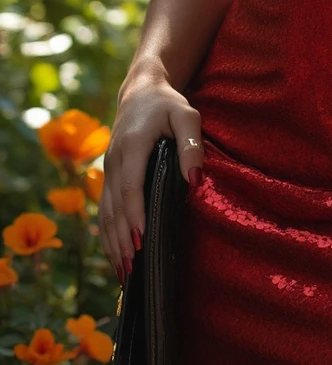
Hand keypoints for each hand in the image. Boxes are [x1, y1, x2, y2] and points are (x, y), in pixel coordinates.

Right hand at [98, 72, 203, 284]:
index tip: (142, 241)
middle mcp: (114, 159)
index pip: (130, 186)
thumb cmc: (168, 104)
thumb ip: (192, 144)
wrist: (140, 91)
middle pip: (114, 206)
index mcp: (132, 145)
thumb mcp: (187, 115)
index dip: (134, 215)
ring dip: (112, 242)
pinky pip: (105, 208)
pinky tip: (115, 254)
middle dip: (121, 239)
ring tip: (123, 273)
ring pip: (105, 211)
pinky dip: (107, 233)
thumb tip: (194, 180)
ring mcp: (108, 168)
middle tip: (132, 270)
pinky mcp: (108, 175)